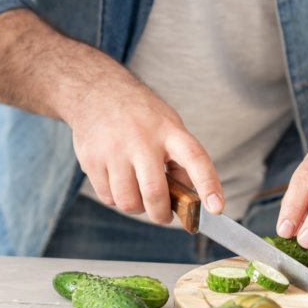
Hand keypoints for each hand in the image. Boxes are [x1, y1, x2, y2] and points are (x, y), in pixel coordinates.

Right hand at [65, 82, 224, 224]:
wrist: (96, 91)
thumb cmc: (139, 115)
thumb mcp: (168, 125)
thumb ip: (179, 159)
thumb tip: (189, 198)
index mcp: (169, 130)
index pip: (194, 158)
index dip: (207, 184)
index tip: (215, 208)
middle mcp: (141, 138)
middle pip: (154, 192)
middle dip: (160, 214)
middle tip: (162, 215)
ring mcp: (114, 149)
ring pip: (128, 202)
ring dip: (136, 207)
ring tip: (136, 193)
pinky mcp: (92, 160)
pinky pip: (107, 198)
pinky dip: (116, 198)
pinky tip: (117, 182)